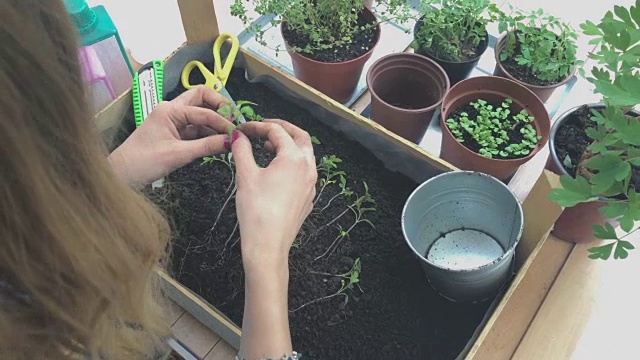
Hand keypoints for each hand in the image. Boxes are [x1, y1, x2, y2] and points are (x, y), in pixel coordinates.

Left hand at [108, 86, 234, 186]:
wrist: (122, 175)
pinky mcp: (175, 133)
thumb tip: (232, 141)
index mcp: (170, 109)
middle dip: (220, 107)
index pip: (204, 111)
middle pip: (202, 98)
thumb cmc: (143, 162)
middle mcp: (172, 110)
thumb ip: (207, 146)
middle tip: (235, 121)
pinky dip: (209, 133)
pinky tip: (219, 142)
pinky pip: (197, 128)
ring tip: (231, 135)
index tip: (238, 133)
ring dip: (216, 121)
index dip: (223, 122)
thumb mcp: (178, 154)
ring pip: (201, 113)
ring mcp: (173, 121)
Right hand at [232, 119, 316, 359]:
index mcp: (294, 158)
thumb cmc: (256, 210)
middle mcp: (308, 168)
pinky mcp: (308, 197)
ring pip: (305, 154)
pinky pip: (304, 171)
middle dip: (282, 129)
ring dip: (288, 145)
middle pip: (300, 137)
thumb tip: (238, 135)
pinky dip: (291, 163)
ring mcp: (311, 184)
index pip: (277, 131)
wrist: (267, 245)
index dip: (258, 126)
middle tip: (263, 128)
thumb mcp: (245, 175)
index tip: (243, 129)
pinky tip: (275, 170)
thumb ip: (242, 150)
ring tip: (267, 148)